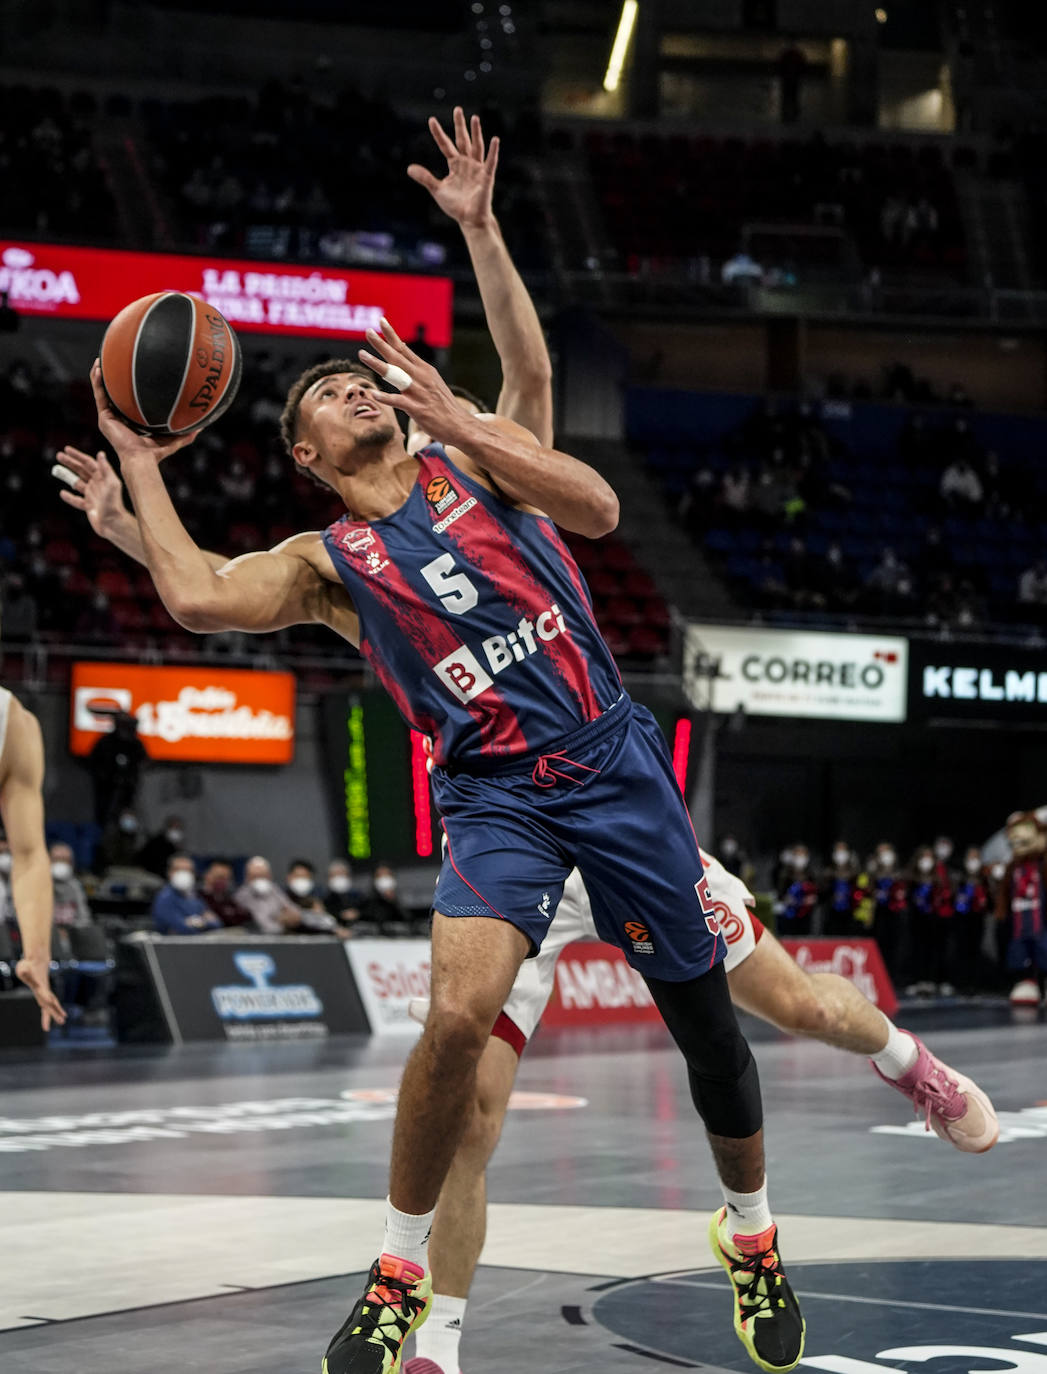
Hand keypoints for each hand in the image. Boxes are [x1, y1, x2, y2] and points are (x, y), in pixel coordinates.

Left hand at [15, 955, 66, 1030]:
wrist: (37, 962)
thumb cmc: (28, 965)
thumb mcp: (23, 967)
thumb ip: (24, 970)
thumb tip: (23, 971)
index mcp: (39, 986)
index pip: (44, 994)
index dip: (47, 998)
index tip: (51, 1003)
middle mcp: (44, 990)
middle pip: (51, 1002)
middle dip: (55, 1012)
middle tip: (62, 1021)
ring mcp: (45, 992)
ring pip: (51, 1004)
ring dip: (56, 1013)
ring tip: (62, 1021)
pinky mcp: (44, 993)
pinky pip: (48, 1004)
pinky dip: (52, 1009)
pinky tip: (57, 1015)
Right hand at [53, 445, 127, 538]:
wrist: (113, 524)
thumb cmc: (114, 504)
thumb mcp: (111, 484)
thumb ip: (106, 469)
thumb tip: (100, 453)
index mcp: (102, 478)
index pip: (88, 463)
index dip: (77, 455)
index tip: (66, 449)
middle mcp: (97, 485)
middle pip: (82, 470)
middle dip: (70, 462)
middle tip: (58, 456)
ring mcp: (93, 496)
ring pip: (77, 483)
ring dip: (67, 476)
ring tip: (56, 470)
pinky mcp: (90, 507)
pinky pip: (77, 501)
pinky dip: (70, 497)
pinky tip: (62, 493)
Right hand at [90, 360, 199, 466]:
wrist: (141, 459)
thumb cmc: (156, 454)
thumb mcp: (173, 439)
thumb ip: (186, 434)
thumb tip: (203, 426)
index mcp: (129, 422)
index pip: (127, 403)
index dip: (127, 391)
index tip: (131, 376)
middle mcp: (117, 419)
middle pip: (112, 395)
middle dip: (111, 379)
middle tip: (113, 362)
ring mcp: (109, 418)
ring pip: (102, 392)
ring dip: (100, 376)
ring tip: (100, 359)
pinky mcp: (104, 417)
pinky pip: (99, 395)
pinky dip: (97, 382)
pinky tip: (98, 368)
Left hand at [359, 318, 472, 441]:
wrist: (461, 426)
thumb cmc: (445, 407)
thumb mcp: (434, 383)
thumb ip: (418, 373)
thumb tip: (404, 361)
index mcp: (425, 370)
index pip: (404, 349)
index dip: (392, 335)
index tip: (381, 321)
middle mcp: (421, 377)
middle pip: (397, 357)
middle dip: (381, 343)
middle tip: (367, 331)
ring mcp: (419, 393)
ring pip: (395, 374)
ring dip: (377, 364)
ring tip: (362, 354)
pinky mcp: (417, 409)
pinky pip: (398, 401)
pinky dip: (385, 397)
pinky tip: (374, 394)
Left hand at [407, 107, 498, 229]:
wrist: (469, 220)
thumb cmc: (456, 206)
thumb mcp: (437, 190)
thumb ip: (425, 177)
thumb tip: (409, 168)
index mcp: (455, 165)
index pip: (446, 146)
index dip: (438, 134)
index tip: (431, 120)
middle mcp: (467, 163)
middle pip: (463, 140)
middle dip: (460, 126)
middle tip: (457, 110)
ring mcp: (477, 169)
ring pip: (477, 146)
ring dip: (476, 133)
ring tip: (474, 118)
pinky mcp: (486, 177)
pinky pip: (490, 162)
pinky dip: (493, 151)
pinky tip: (495, 139)